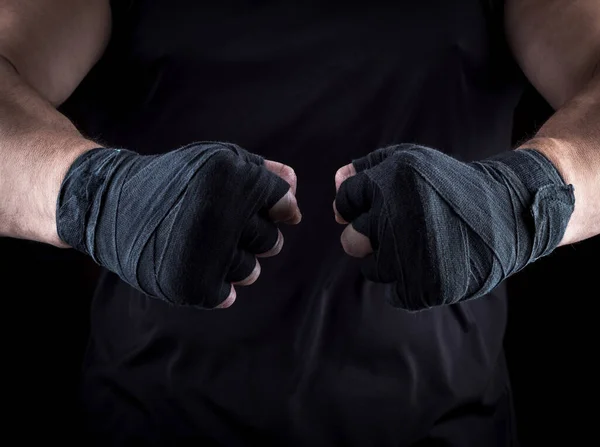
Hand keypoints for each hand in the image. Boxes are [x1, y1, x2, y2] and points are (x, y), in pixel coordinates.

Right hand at [56, 142, 300, 308]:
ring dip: (236, 260)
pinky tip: (196, 265)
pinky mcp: (190, 284)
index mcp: (231, 178)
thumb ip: (260, 170)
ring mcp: (205, 252)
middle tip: (223, 225)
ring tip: (205, 245)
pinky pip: (226, 295)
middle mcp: (221, 214)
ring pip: (251, 270)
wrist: (113, 204)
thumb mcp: (216, 160)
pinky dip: (216, 285)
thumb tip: (296, 186)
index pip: (285, 203)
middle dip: (256, 234)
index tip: (258, 207)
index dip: (276, 206)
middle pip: (272, 240)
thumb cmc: (173, 180)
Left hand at [333, 144, 573, 310]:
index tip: (387, 205)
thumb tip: (336, 182)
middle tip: (400, 230)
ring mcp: (410, 254)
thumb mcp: (412, 160)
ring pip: (372, 269)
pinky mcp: (425, 287)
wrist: (508, 213)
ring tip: (423, 245)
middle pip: (351, 241)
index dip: (361, 205)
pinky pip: (394, 293)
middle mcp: (397, 216)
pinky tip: (432, 264)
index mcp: (391, 180)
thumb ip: (368, 168)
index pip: (345, 202)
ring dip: (390, 260)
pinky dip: (409, 284)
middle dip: (367, 236)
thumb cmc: (451, 186)